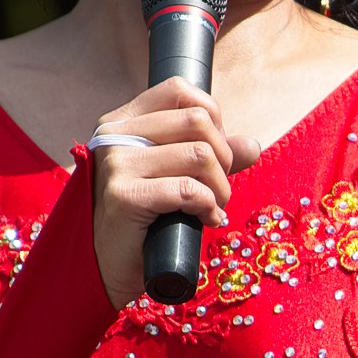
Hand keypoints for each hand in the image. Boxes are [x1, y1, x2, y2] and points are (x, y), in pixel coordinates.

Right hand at [86, 79, 261, 309]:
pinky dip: (210, 206)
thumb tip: (252, 145)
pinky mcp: (124, 196)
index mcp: (122, 121)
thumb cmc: (145, 219)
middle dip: (223, 156)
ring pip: (200, 154)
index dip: (211, 116)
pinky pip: (190, 189)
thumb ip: (214, 155)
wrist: (104, 267)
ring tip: (212, 206)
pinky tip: (205, 220)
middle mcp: (115, 136)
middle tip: (217, 187)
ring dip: (220, 186)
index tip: (213, 150)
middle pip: (198, 120)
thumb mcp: (178, 176)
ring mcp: (116, 164)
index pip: (178, 90)